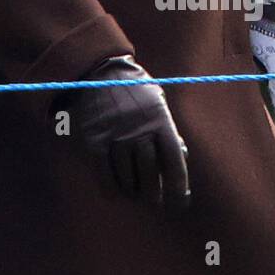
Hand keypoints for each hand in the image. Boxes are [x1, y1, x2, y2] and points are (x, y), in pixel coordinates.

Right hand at [58, 56, 190, 208]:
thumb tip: (181, 156)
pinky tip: (115, 192)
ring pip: (126, 176)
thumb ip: (167, 129)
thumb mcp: (157, 102)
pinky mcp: (93, 140)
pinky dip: (110, 188)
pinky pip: (103, 173)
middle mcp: (138, 129)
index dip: (178, 186)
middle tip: (154, 201)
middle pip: (149, 172)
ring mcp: (114, 135)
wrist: (99, 72)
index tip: (180, 202)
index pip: (174, 161)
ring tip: (135, 195)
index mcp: (159, 120)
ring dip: (132, 191)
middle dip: (153, 193)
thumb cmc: (135, 90)